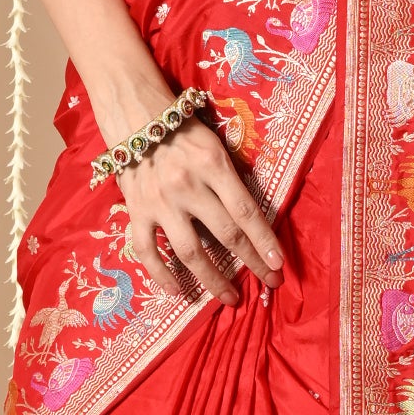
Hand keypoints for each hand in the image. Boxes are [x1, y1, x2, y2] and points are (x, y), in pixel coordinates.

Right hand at [117, 120, 283, 304]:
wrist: (135, 116)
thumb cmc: (184, 131)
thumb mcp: (216, 146)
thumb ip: (232, 180)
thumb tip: (255, 221)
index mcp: (213, 165)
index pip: (246, 211)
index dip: (264, 241)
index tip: (278, 265)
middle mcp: (187, 186)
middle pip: (226, 234)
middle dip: (251, 262)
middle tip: (269, 282)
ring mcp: (160, 202)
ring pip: (190, 251)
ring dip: (213, 279)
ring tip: (229, 298)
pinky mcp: (137, 211)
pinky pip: (148, 250)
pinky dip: (162, 275)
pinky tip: (178, 292)